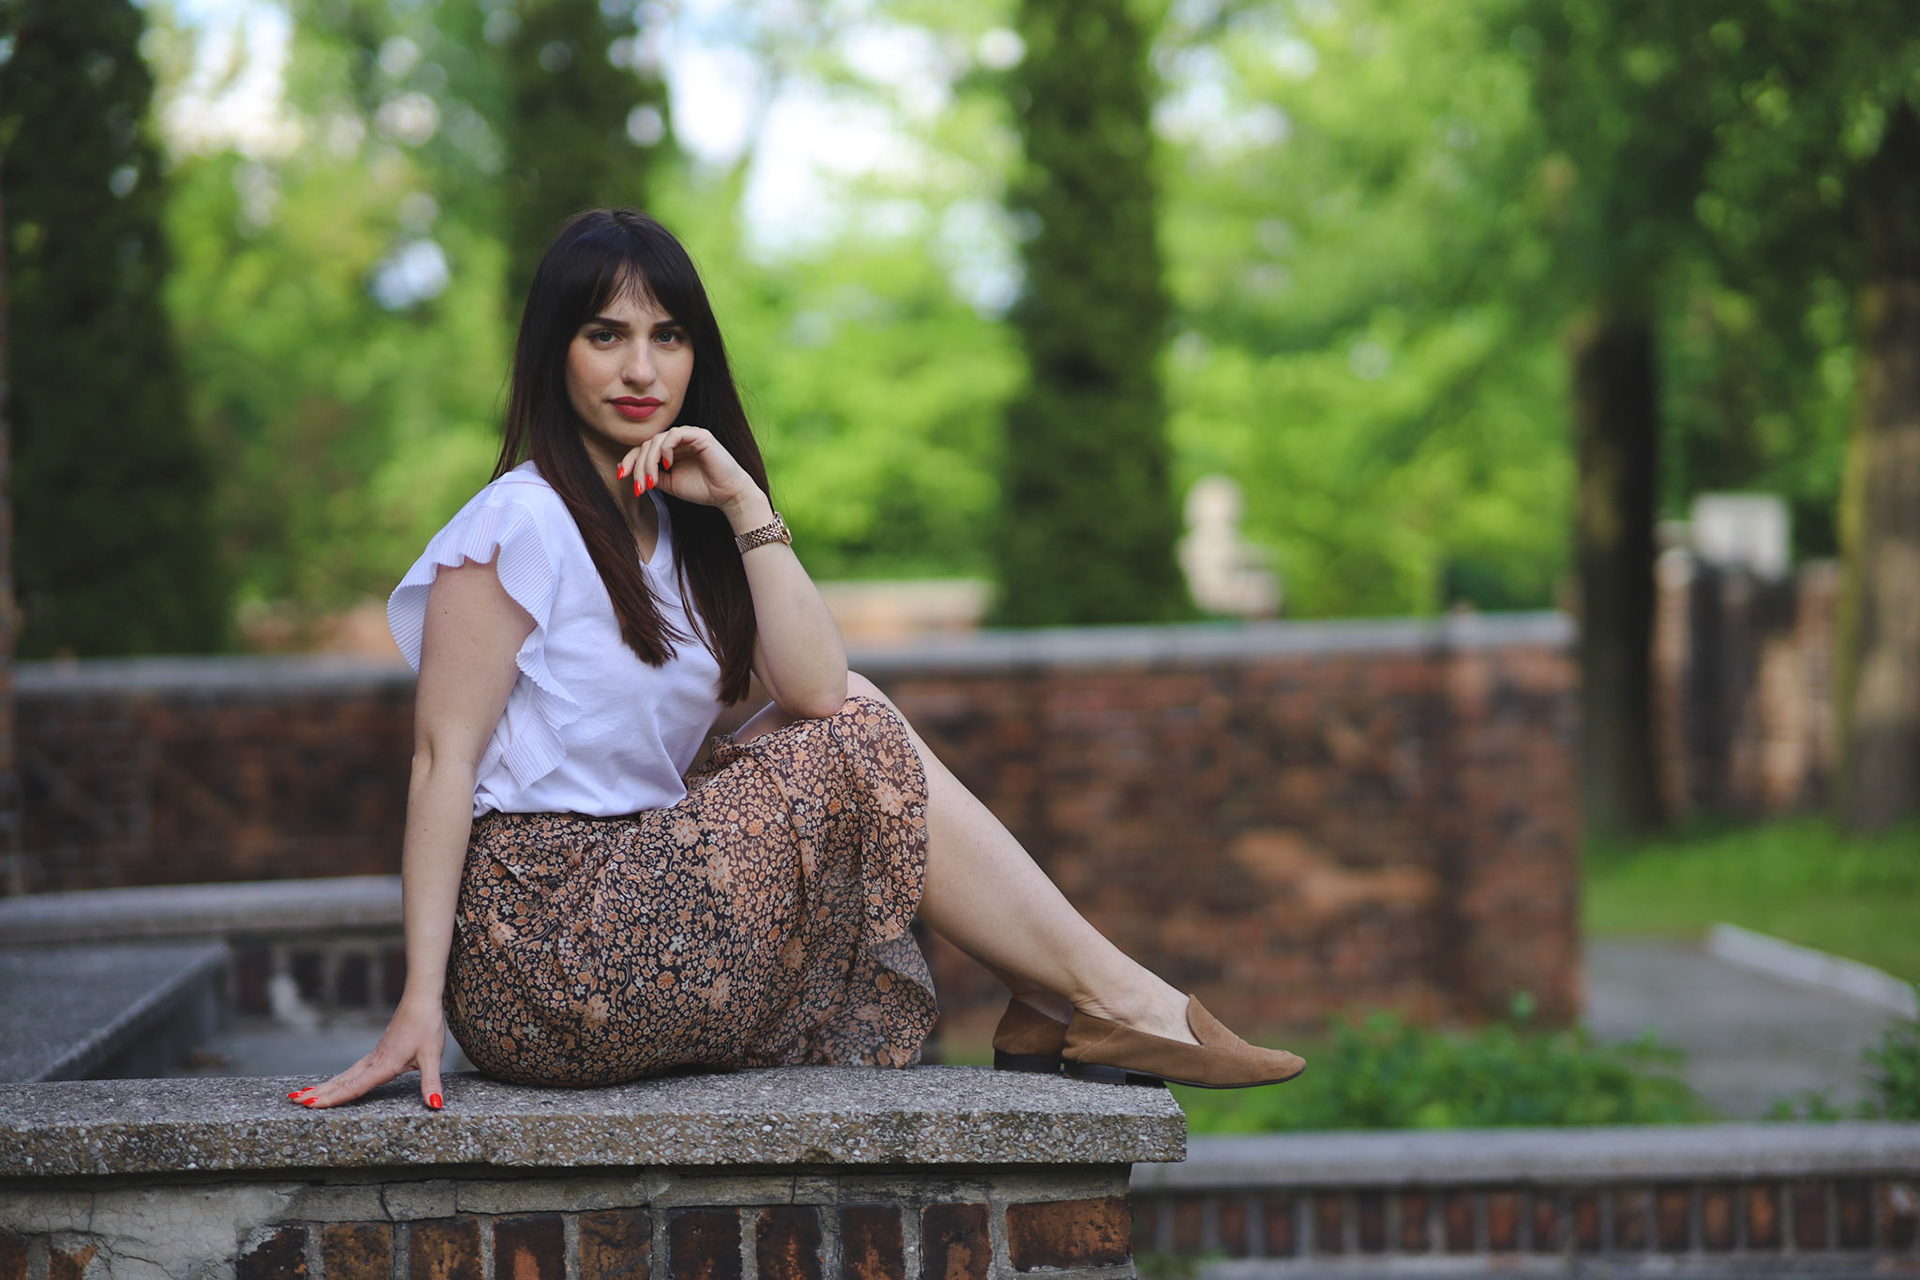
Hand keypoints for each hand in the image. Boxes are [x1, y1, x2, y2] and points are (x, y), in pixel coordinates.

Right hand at [288, 996, 446, 1110]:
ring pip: (345, 1074)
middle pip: (342, 1081)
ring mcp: (375, 1055)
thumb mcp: (432, 1057)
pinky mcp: (379, 1051)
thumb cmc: (427, 1026)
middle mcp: (374, 1061)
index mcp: (384, 1065)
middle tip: (293, 1100)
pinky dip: (340, 1079)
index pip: (354, 1086)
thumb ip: (431, 1082)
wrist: (421, 999)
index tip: (309, 1105)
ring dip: (326, 1085)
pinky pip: (354, 1069)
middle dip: (319, 1092)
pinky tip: (338, 1082)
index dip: (332, 1098)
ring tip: (305, 1094)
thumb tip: (436, 1105)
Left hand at [616, 425, 770, 528]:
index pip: (644, 449)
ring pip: (657, 440)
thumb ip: (653, 474)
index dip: (631, 460)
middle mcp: (679, 440)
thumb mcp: (670, 484)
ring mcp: (689, 435)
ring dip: (649, 461)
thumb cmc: (703, 490)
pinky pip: (674, 435)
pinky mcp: (699, 435)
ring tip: (652, 481)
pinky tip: (668, 464)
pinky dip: (666, 449)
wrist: (728, 495)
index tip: (621, 475)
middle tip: (639, 486)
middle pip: (647, 444)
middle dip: (639, 466)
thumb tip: (632, 472)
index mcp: (672, 450)